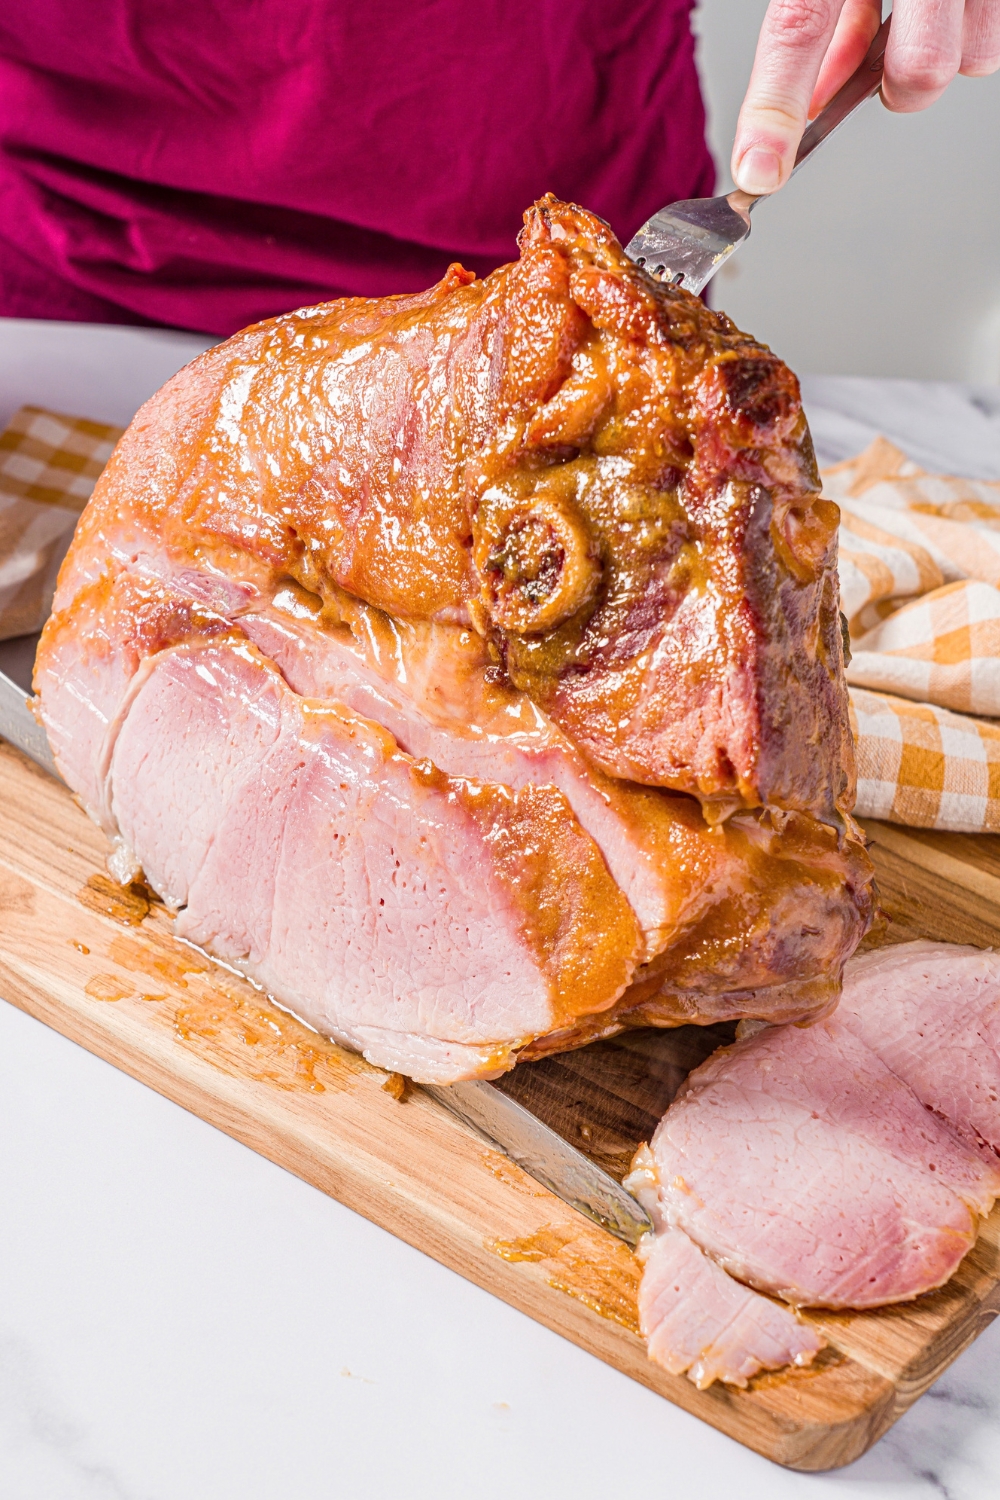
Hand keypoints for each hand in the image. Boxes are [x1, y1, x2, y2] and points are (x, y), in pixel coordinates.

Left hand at [732, 0, 999, 196]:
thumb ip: (818, 16)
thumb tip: (813, 97)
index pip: (799, 27)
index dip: (775, 107)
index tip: (758, 170)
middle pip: (918, 71)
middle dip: (900, 85)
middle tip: (891, 50)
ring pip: (970, 59)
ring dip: (946, 49)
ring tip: (928, 4)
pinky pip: (995, 33)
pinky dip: (975, 23)